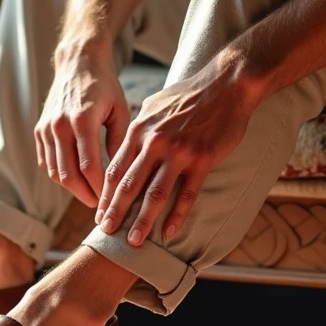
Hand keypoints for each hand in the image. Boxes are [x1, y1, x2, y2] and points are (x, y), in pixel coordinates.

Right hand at [35, 44, 130, 206]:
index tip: (112, 200)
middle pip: (68, 175)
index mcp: (82, 120)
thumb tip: (121, 176)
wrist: (78, 63)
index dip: (100, 189)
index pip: (89, 167)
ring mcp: (46, 128)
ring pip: (55, 172)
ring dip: (72, 187)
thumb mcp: (120, 112)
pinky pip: (46, 162)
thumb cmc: (105, 87)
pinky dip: (59, 174)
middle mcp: (59, 126)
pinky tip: (76, 178)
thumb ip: (120, 144)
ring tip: (90, 194)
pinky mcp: (39, 130)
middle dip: (85, 195)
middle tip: (100, 205)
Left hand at [96, 53, 258, 245]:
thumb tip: (127, 146)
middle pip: (129, 184)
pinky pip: (186, 194)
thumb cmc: (189, 94)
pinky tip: (169, 232)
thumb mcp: (154, 106)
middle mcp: (155, 142)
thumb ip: (140, 128)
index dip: (106, 194)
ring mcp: (179, 152)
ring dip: (143, 220)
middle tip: (106, 232)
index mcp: (140, 130)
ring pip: (155, 194)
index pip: (116, 169)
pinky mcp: (202, 159)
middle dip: (116, 212)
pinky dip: (177, 216)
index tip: (99, 213)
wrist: (226, 84)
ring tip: (133, 241)